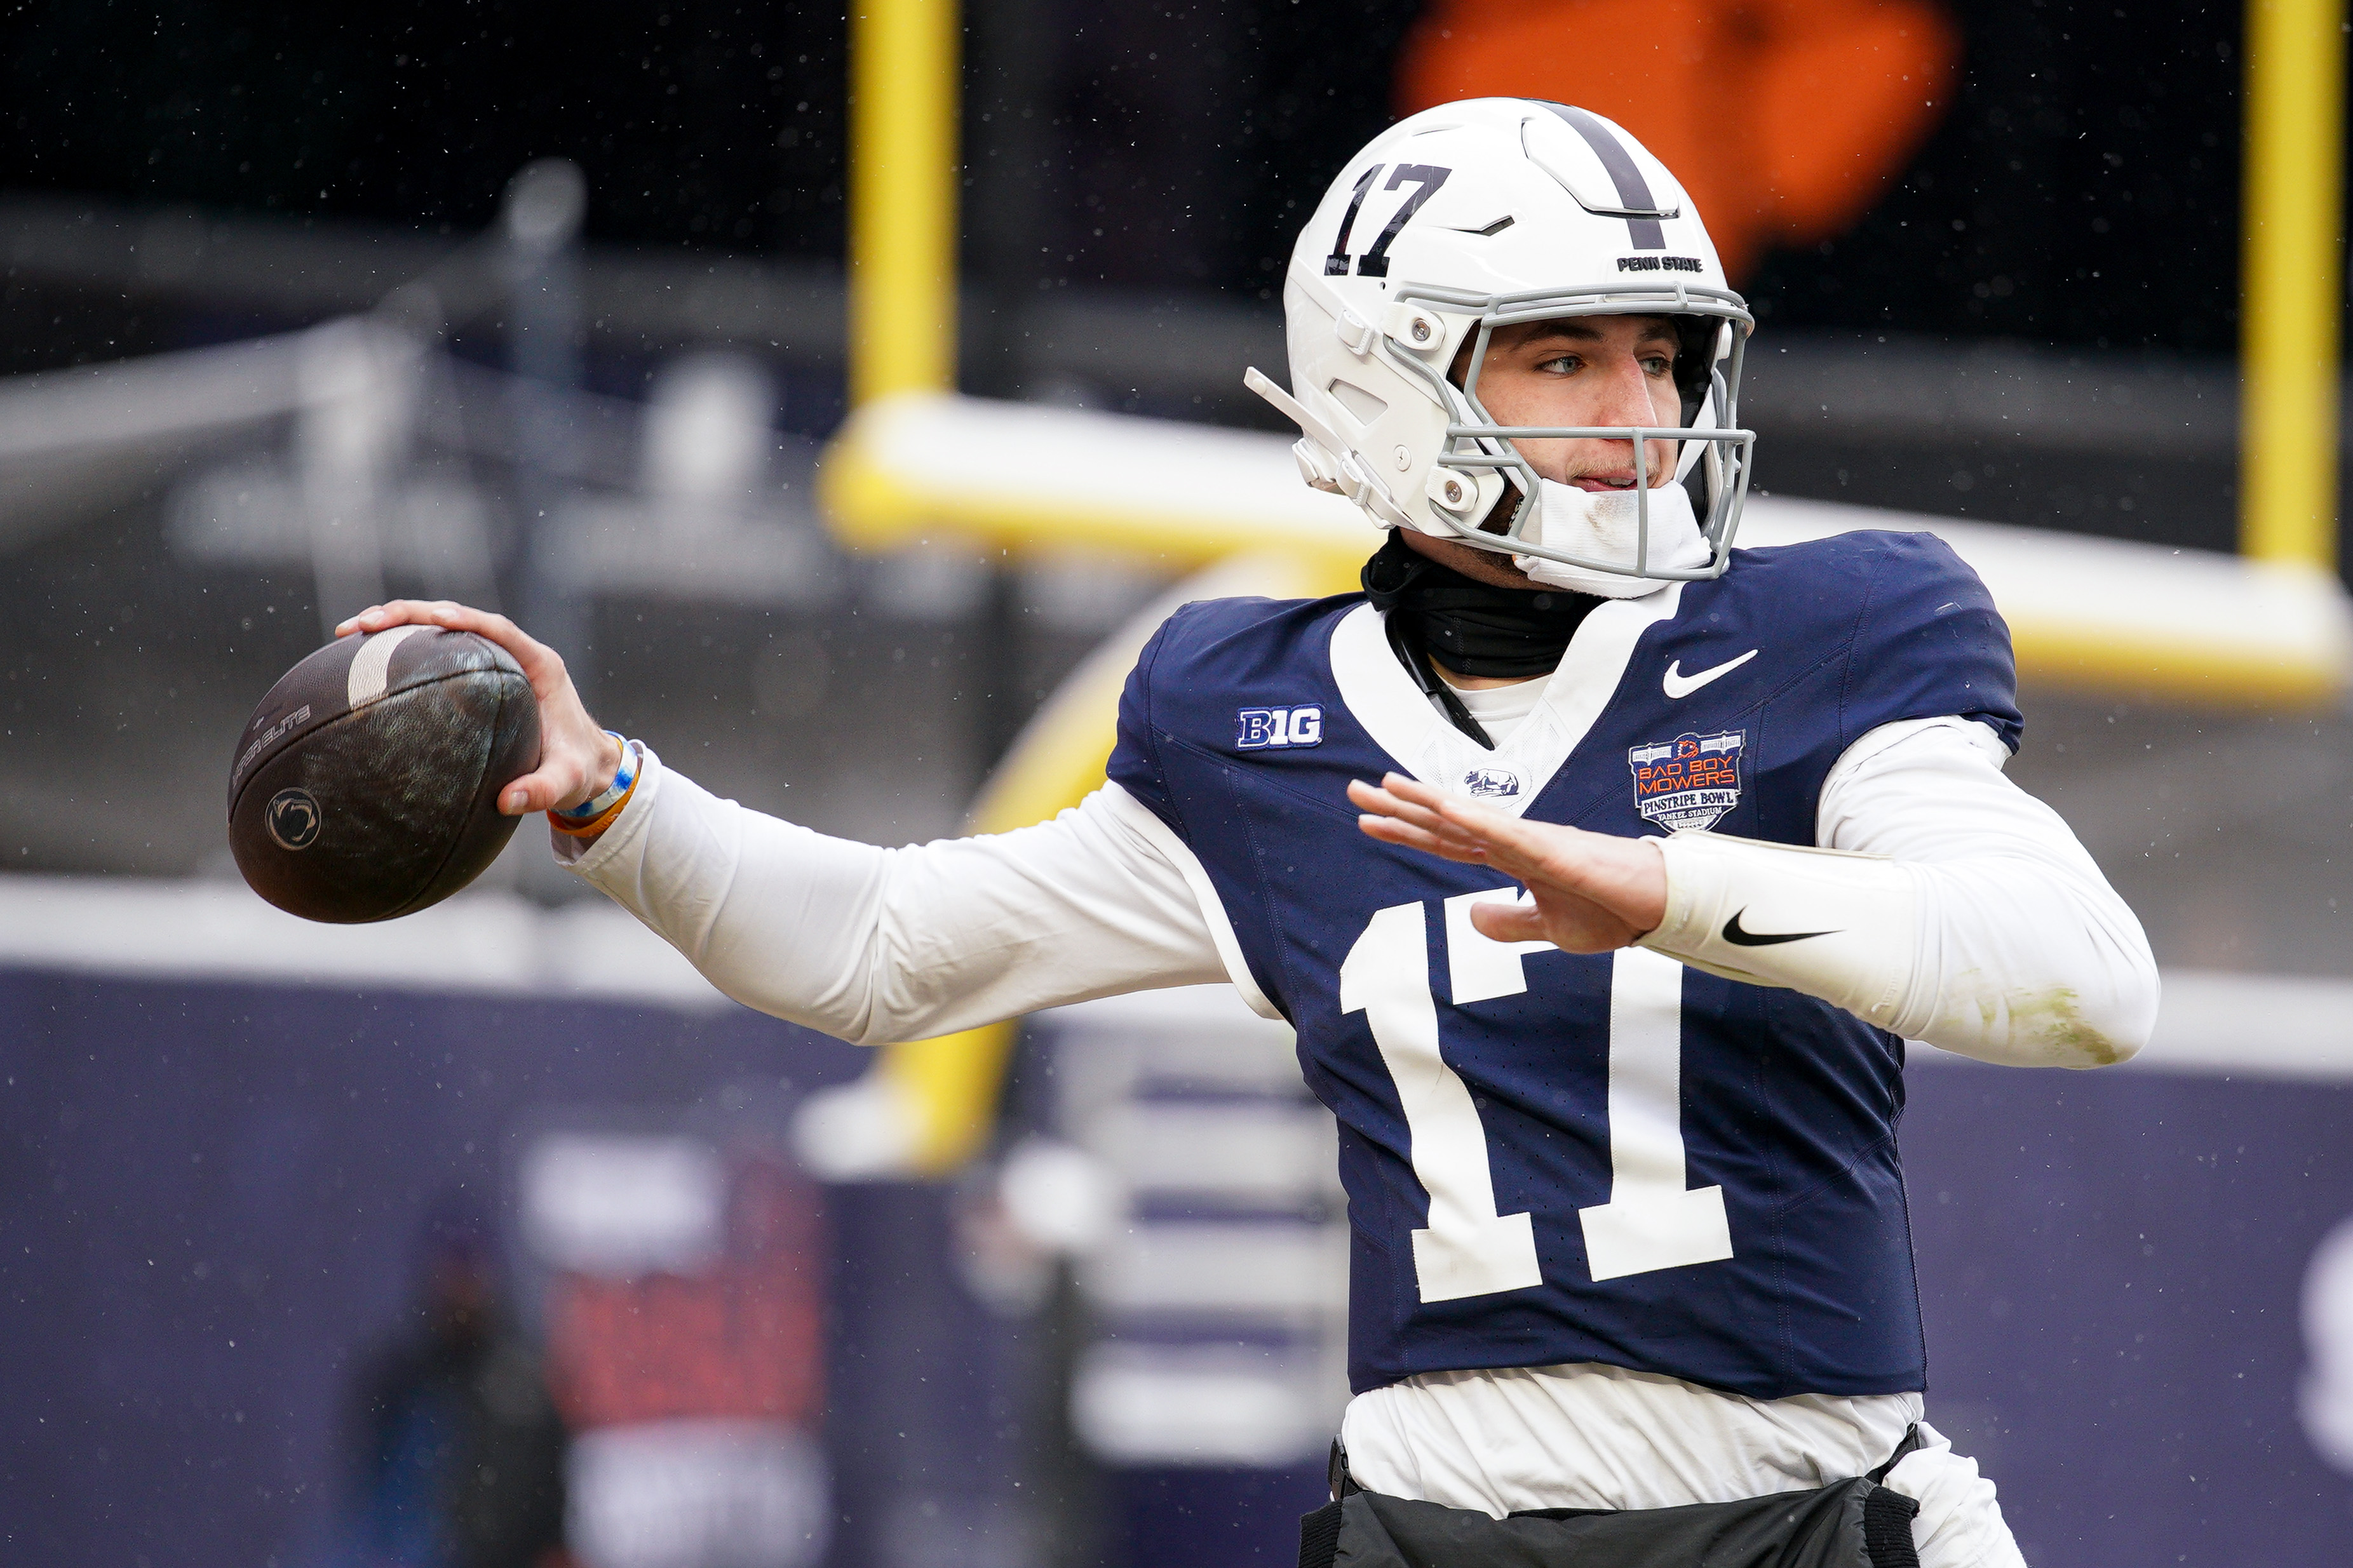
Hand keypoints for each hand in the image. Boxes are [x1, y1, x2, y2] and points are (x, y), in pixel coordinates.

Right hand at [335, 601, 624, 815]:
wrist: (588, 767)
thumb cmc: (578, 769)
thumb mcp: (566, 782)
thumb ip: (543, 791)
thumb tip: (508, 802)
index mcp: (541, 666)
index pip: (500, 629)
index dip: (467, 619)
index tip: (435, 617)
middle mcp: (516, 655)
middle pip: (459, 618)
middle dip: (411, 614)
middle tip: (365, 624)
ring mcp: (495, 660)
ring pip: (441, 629)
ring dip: (398, 625)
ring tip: (351, 633)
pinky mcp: (477, 673)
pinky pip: (436, 652)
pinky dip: (402, 650)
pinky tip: (363, 662)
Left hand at [1349, 773, 1666, 952]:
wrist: (1655, 909)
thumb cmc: (1610, 910)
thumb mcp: (1547, 929)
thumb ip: (1510, 922)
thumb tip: (1471, 918)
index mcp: (1511, 858)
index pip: (1446, 842)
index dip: (1407, 830)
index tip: (1369, 820)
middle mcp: (1513, 841)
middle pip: (1445, 823)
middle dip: (1399, 809)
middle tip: (1355, 790)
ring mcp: (1530, 841)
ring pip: (1467, 817)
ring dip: (1426, 802)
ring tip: (1385, 785)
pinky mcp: (1551, 848)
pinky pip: (1504, 832)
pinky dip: (1473, 819)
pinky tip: (1442, 808)